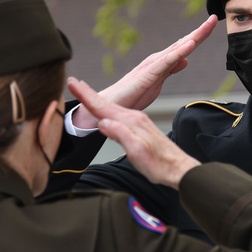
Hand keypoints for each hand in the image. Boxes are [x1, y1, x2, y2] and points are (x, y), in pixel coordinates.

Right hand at [68, 77, 198, 188]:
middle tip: (73, 83)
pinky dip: (109, 110)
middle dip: (88, 94)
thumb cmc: (159, 164)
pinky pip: (120, 115)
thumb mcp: (137, 152)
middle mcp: (134, 118)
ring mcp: (138, 122)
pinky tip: (108, 112)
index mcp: (131, 122)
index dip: (86, 96)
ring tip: (85, 93)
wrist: (179, 168)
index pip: (103, 107)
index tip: (72, 83)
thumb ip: (121, 135)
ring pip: (113, 109)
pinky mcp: (141, 128)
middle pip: (106, 104)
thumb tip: (103, 122)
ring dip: (98, 100)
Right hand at [71, 15, 217, 128]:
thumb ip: (170, 70)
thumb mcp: (157, 83)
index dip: (199, 36)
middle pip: (183, 43)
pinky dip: (179, 52)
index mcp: (162, 62)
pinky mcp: (148, 75)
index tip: (213, 25)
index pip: (184, 47)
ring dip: (193, 36)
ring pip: (177, 48)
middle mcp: (158, 59)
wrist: (108, 106)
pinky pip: (166, 62)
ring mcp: (153, 65)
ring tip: (207, 25)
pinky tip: (190, 45)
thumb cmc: (131, 95)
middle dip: (200, 31)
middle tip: (215, 17)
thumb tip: (186, 60)